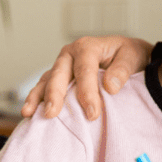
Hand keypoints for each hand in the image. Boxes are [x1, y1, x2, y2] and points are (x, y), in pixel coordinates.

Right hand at [20, 35, 153, 119]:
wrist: (125, 55)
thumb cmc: (128, 55)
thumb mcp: (132, 56)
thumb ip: (122, 70)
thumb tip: (110, 87)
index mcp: (88, 46)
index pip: (85, 70)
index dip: (87, 92)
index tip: (92, 114)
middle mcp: (70, 54)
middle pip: (59, 74)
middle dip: (55, 95)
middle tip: (52, 114)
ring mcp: (61, 66)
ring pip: (46, 81)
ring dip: (37, 97)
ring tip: (29, 113)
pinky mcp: (57, 77)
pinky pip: (43, 88)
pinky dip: (36, 100)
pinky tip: (29, 113)